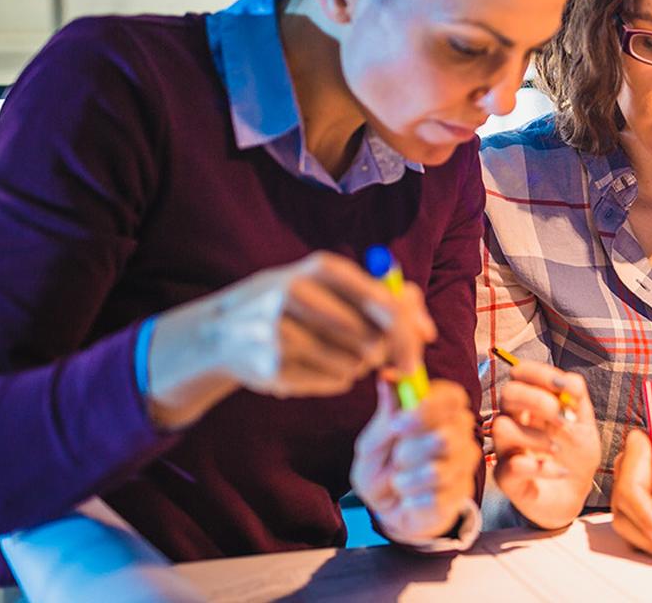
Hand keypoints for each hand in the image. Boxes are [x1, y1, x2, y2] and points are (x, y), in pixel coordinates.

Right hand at [146, 251, 433, 427]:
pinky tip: (317, 364)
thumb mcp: (332, 283)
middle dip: (385, 350)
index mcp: (320, 268)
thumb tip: (426, 330)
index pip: (383, 302)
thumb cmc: (296, 303)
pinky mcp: (274, 368)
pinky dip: (337, 378)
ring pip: (356, 364)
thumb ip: (385, 296)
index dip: (410, 327)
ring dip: (359, 365)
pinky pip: (335, 381)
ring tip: (338, 351)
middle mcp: (297, 295)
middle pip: (373, 339)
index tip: (424, 340)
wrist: (225, 331)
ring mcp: (281, 334)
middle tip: (379, 351)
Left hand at [351, 379, 480, 542]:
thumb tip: (387, 377)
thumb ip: (384, 416)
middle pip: (449, 434)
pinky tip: (409, 499)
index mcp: (439, 412)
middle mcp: (460, 434)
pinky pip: (435, 498)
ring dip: (407, 480)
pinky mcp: (462, 495)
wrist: (390, 511)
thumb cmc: (382, 470)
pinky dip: (412, 500)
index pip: (452, 396)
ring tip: (399, 482)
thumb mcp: (371, 445)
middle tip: (396, 458)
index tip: (398, 424)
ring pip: (438, 470)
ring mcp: (464, 465)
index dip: (429, 408)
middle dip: (410, 451)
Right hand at [491, 360, 599, 529]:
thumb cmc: (576, 455)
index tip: (560, 386)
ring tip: (558, 449)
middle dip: (536, 400)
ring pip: (502, 426)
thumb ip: (578, 398)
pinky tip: (559, 471)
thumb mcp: (585, 424)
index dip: (537, 372)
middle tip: (562, 418)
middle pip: (508, 393)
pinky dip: (541, 467)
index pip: (521, 374)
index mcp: (532, 404)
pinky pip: (513, 465)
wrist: (576, 493)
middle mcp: (515, 421)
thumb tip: (566, 380)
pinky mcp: (506, 477)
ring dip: (536, 436)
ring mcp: (507, 448)